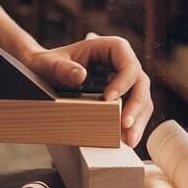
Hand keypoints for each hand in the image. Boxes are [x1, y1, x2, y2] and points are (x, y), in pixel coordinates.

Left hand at [22, 34, 152, 147]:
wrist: (44, 73)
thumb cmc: (49, 64)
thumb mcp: (49, 64)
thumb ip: (61, 68)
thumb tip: (80, 75)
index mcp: (111, 48)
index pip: (128, 64)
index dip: (124, 81)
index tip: (110, 99)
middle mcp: (122, 63)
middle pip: (140, 83)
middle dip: (136, 106)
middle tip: (125, 126)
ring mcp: (125, 81)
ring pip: (142, 99)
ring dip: (138, 120)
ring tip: (129, 140)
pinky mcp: (123, 97)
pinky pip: (135, 110)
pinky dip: (132, 125)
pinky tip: (125, 140)